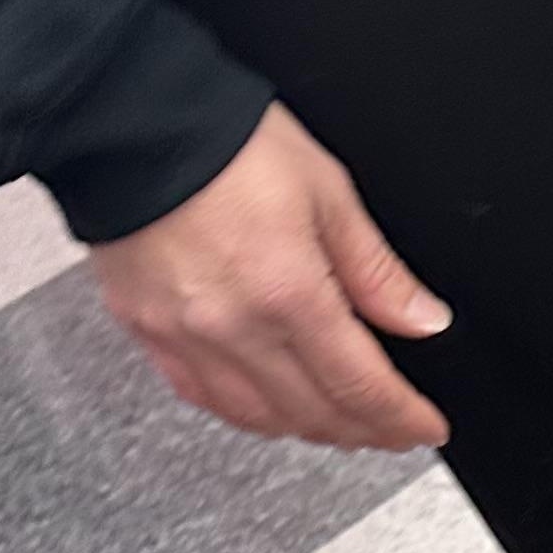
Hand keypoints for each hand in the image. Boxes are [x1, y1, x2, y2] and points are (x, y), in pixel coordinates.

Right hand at [88, 103, 451, 451]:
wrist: (127, 120)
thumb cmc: (226, 141)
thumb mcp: (327, 192)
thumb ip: (376, 270)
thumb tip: (422, 319)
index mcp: (288, 293)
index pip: (361, 387)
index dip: (401, 419)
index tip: (425, 428)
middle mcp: (233, 327)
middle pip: (313, 414)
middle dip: (363, 431)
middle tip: (392, 430)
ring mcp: (182, 334)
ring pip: (256, 417)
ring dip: (306, 429)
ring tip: (340, 423)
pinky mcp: (143, 328)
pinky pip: (200, 395)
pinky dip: (244, 412)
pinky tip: (268, 405)